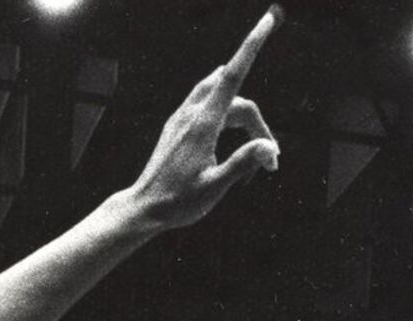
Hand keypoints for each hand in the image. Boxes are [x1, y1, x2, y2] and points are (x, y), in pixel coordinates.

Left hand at [124, 10, 280, 231]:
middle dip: (258, 126)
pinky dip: (226, 116)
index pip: (233, 74)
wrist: (143, 208)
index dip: (252, 45)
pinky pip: (207, 105)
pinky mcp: (177, 125)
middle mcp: (191, 113)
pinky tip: (229, 139)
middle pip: (237, 100)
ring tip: (252, 151)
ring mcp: (182, 117)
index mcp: (203, 124)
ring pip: (221, 98)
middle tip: (269, 166)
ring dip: (242, 117)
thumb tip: (269, 147)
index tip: (268, 20)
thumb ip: (242, 164)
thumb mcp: (214, 188)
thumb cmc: (177, 203)